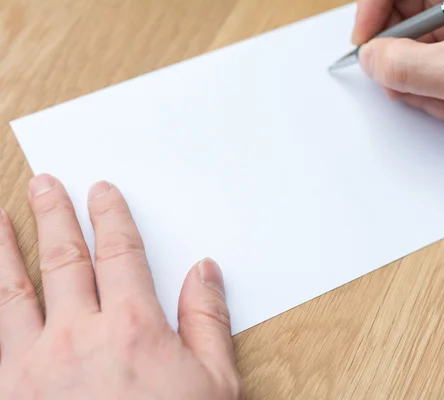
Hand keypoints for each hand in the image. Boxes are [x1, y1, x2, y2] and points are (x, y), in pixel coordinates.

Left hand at [0, 175, 243, 399]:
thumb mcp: (215, 384)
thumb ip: (208, 320)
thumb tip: (205, 271)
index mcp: (132, 327)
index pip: (119, 253)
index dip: (110, 217)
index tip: (101, 192)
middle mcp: (77, 336)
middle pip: (64, 259)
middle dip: (55, 215)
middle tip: (45, 184)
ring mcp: (32, 368)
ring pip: (14, 292)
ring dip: (5, 249)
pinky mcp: (7, 393)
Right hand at [352, 0, 443, 134]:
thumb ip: (406, 66)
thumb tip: (369, 59)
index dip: (370, 14)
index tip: (365, 45)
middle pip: (396, 21)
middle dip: (394, 61)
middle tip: (404, 88)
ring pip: (406, 50)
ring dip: (412, 83)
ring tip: (439, 102)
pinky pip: (424, 67)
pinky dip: (427, 90)